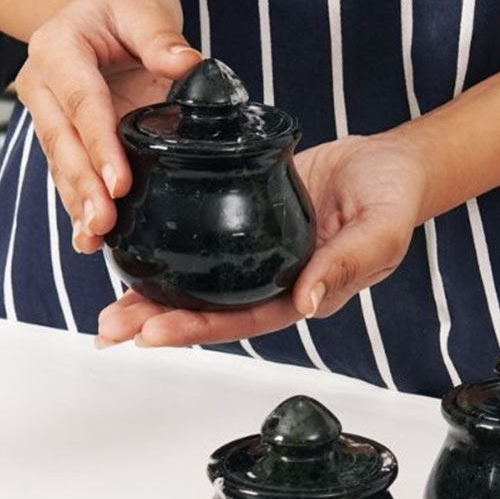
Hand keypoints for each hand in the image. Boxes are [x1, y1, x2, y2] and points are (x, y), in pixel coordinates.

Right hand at [15, 0, 200, 251]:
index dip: (99, 145)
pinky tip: (88, 240)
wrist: (103, 10)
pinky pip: (68, 175)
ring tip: (93, 239)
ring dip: (77, 205)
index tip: (120, 183)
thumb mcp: (142, 7)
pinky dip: (78, 208)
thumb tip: (187, 65)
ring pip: (61, 166)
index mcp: (58, 49)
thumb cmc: (122, 5)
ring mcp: (50, 116)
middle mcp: (44, 86)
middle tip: (103, 223)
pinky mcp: (64, 139)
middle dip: (83, 187)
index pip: (82, 103)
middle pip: (63, 143)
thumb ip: (160, 36)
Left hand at [97, 128, 429, 346]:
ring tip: (107, 309)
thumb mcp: (379, 232)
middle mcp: (271, 280)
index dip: (198, 329)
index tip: (152, 334)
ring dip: (152, 297)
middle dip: (158, 322)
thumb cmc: (392, 200)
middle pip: (209, 310)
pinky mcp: (245, 220)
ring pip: (198, 283)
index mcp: (303, 293)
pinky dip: (167, 252)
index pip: (244, 320)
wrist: (387, 165)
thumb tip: (306, 302)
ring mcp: (254, 254)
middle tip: (110, 330)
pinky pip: (201, 243)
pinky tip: (134, 255)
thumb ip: (345, 266)